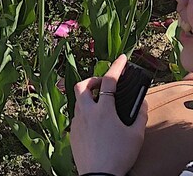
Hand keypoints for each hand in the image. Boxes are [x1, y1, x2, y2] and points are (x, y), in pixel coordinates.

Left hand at [70, 54, 147, 175]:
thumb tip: (142, 102)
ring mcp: (76, 121)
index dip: (116, 66)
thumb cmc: (118, 156)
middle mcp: (86, 111)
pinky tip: (95, 125)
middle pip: (82, 85)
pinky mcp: (72, 132)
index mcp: (103, 109)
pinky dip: (86, 115)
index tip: (122, 58)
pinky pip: (77, 116)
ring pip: (78, 101)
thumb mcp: (136, 136)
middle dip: (92, 80)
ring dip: (88, 98)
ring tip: (101, 105)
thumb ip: (139, 115)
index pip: (109, 80)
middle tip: (102, 84)